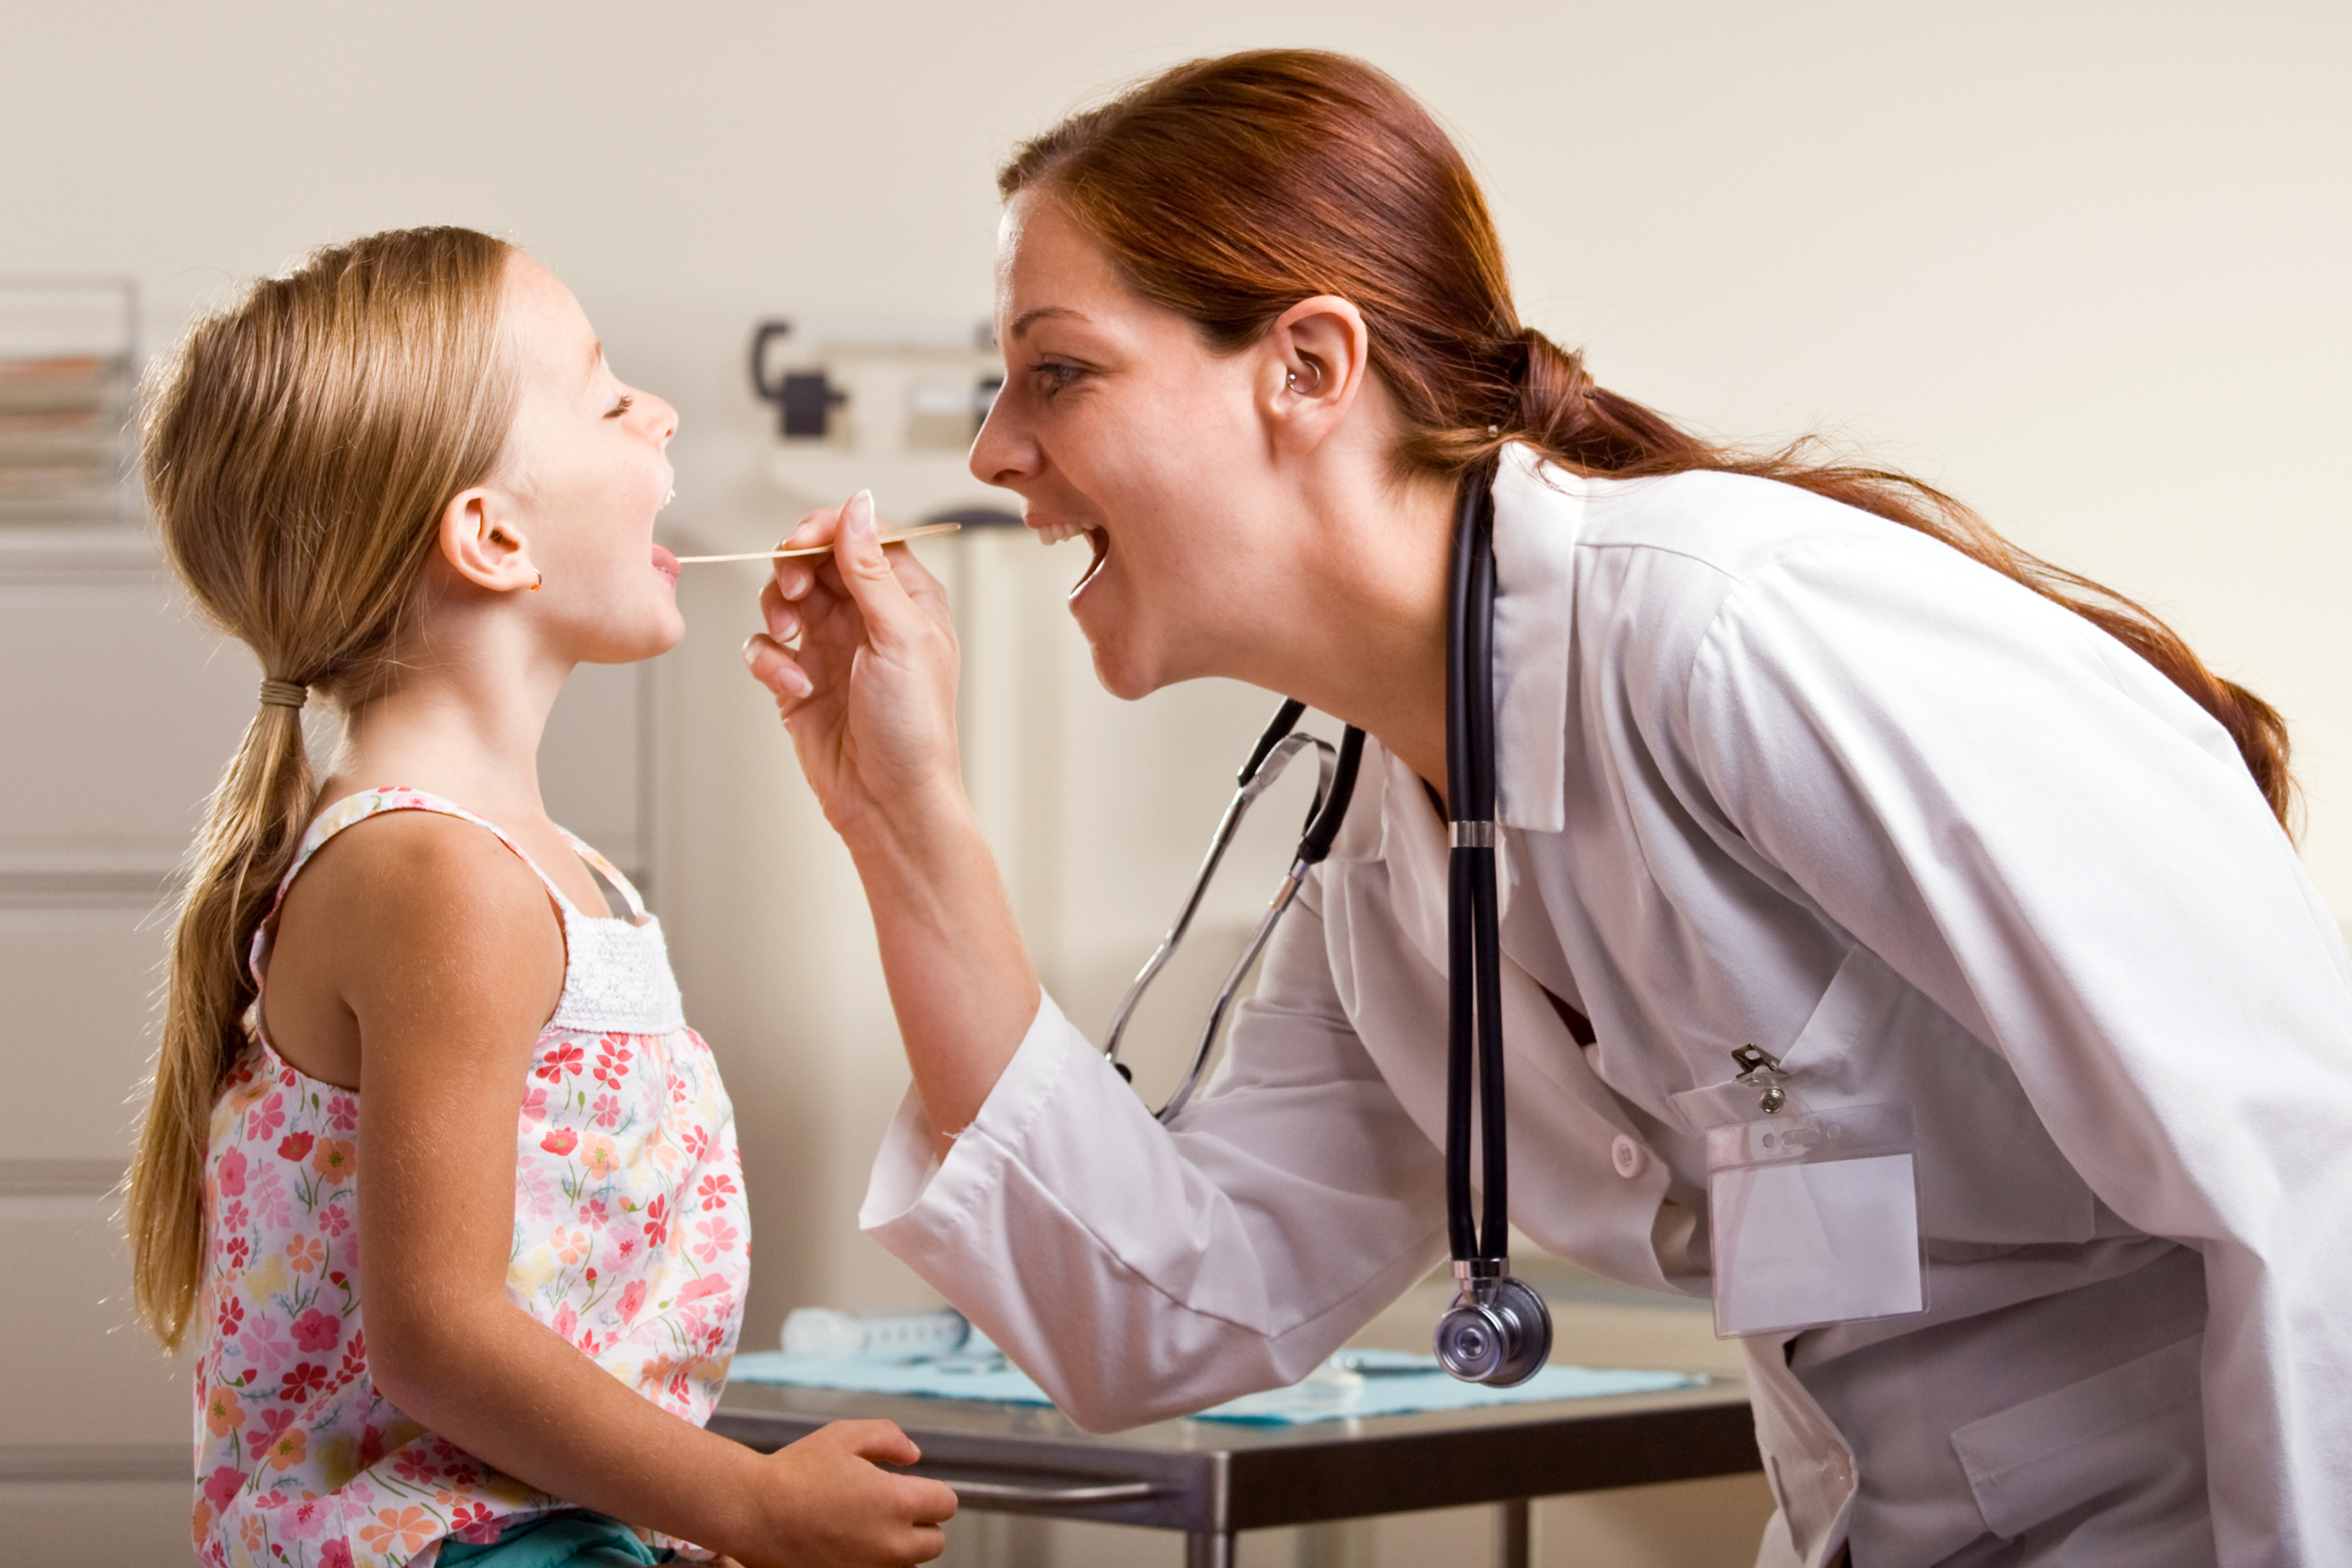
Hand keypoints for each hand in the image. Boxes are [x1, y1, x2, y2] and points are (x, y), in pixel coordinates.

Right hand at [735, 1419, 957, 1566]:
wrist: (750, 1512)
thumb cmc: (795, 1470)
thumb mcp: (845, 1436)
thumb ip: (889, 1438)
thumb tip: (914, 1456)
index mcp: (896, 1502)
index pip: (946, 1505)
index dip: (931, 1492)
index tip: (911, 1487)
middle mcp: (889, 1544)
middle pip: (935, 1543)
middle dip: (920, 1524)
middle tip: (888, 1508)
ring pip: (906, 1564)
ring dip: (897, 1546)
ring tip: (863, 1526)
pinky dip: (871, 1561)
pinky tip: (846, 1543)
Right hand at [743, 491, 964, 843]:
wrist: (889, 802)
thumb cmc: (914, 726)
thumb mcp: (899, 636)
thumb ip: (872, 568)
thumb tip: (857, 504)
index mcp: (906, 597)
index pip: (862, 534)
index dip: (827, 529)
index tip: (800, 542)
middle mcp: (867, 615)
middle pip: (816, 558)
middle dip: (794, 567)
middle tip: (794, 591)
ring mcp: (830, 645)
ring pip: (784, 595)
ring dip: (777, 609)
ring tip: (789, 637)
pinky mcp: (798, 678)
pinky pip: (765, 647)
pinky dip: (770, 661)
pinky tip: (794, 687)